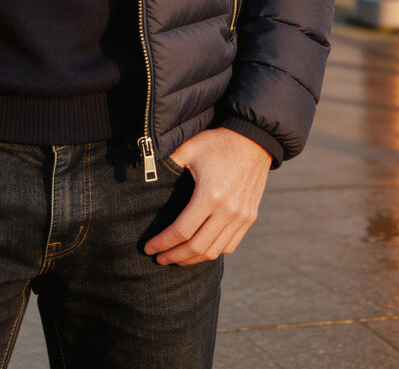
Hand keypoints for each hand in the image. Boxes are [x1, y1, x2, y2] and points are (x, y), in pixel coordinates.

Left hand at [143, 128, 271, 264]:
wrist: (253, 140)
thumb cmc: (217, 143)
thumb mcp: (189, 148)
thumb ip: (166, 162)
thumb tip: (144, 174)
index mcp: (210, 195)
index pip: (182, 231)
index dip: (163, 243)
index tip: (149, 248)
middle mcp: (228, 211)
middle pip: (197, 247)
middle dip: (174, 256)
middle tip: (159, 259)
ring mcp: (241, 217)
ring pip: (214, 251)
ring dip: (193, 259)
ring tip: (176, 258)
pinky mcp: (249, 218)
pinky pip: (230, 245)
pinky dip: (213, 252)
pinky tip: (199, 250)